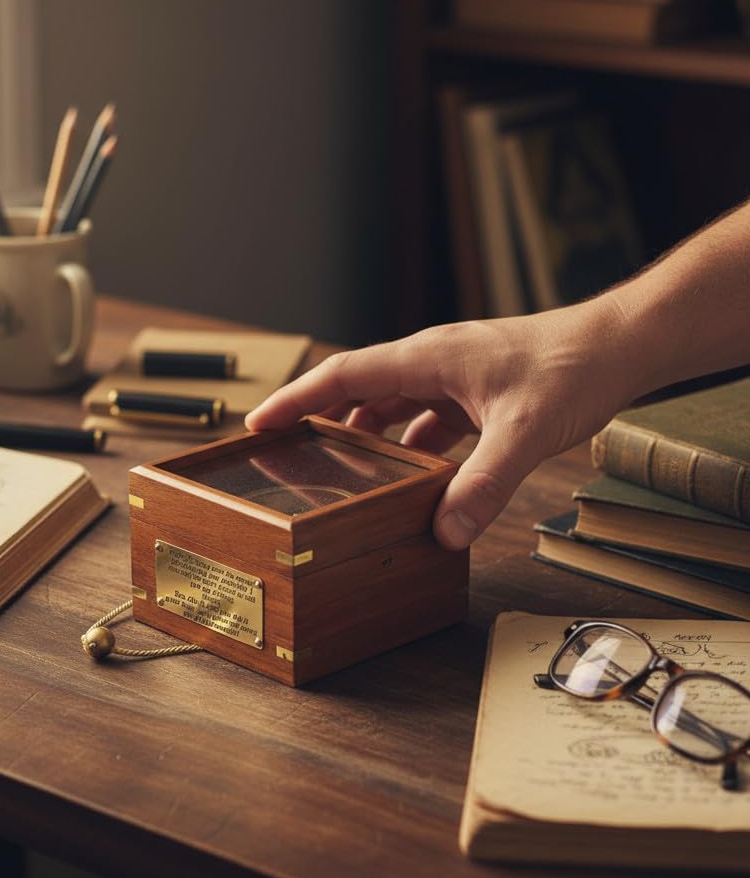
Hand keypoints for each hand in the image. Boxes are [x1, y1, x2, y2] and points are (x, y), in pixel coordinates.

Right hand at [246, 296, 642, 549]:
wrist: (619, 344)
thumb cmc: (572, 367)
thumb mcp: (523, 431)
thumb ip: (483, 485)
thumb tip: (444, 533)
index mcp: (426, 357)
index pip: (342, 375)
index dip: (296, 399)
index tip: (257, 423)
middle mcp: (431, 361)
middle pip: (358, 390)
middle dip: (321, 421)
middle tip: (288, 455)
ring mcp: (451, 376)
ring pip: (391, 407)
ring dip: (366, 438)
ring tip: (341, 473)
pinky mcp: (473, 392)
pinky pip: (425, 420)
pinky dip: (411, 447)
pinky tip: (413, 478)